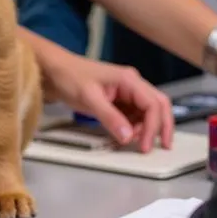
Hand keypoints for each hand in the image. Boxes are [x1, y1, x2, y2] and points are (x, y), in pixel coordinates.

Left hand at [38, 43, 173, 152]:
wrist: (54, 70)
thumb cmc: (70, 76)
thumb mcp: (89, 98)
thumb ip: (110, 117)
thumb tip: (129, 137)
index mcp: (129, 79)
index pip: (153, 104)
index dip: (153, 127)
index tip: (144, 146)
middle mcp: (132, 84)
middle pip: (158, 105)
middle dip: (162, 126)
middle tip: (163, 147)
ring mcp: (126, 92)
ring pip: (148, 112)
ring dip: (147, 128)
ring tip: (137, 143)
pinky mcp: (118, 99)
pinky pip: (134, 115)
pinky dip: (135, 127)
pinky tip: (127, 136)